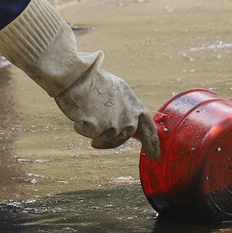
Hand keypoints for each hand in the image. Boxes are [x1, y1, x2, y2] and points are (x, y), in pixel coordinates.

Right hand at [0, 0, 159, 156]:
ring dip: (94, 132)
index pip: (148, 126)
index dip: (152, 142)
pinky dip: (81, 128)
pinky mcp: (100, 129)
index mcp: (134, 104)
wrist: (76, 76)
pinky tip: (77, 116)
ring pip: (105, 137)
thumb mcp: (115, 89)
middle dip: (110, 141)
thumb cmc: (91, 79)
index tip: (154, 156)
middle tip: (95, 144)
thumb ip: (122, 105)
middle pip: (124, 136)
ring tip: (84, 118)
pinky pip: (89, 134)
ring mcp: (115, 124)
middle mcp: (128, 115)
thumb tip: (124, 121)